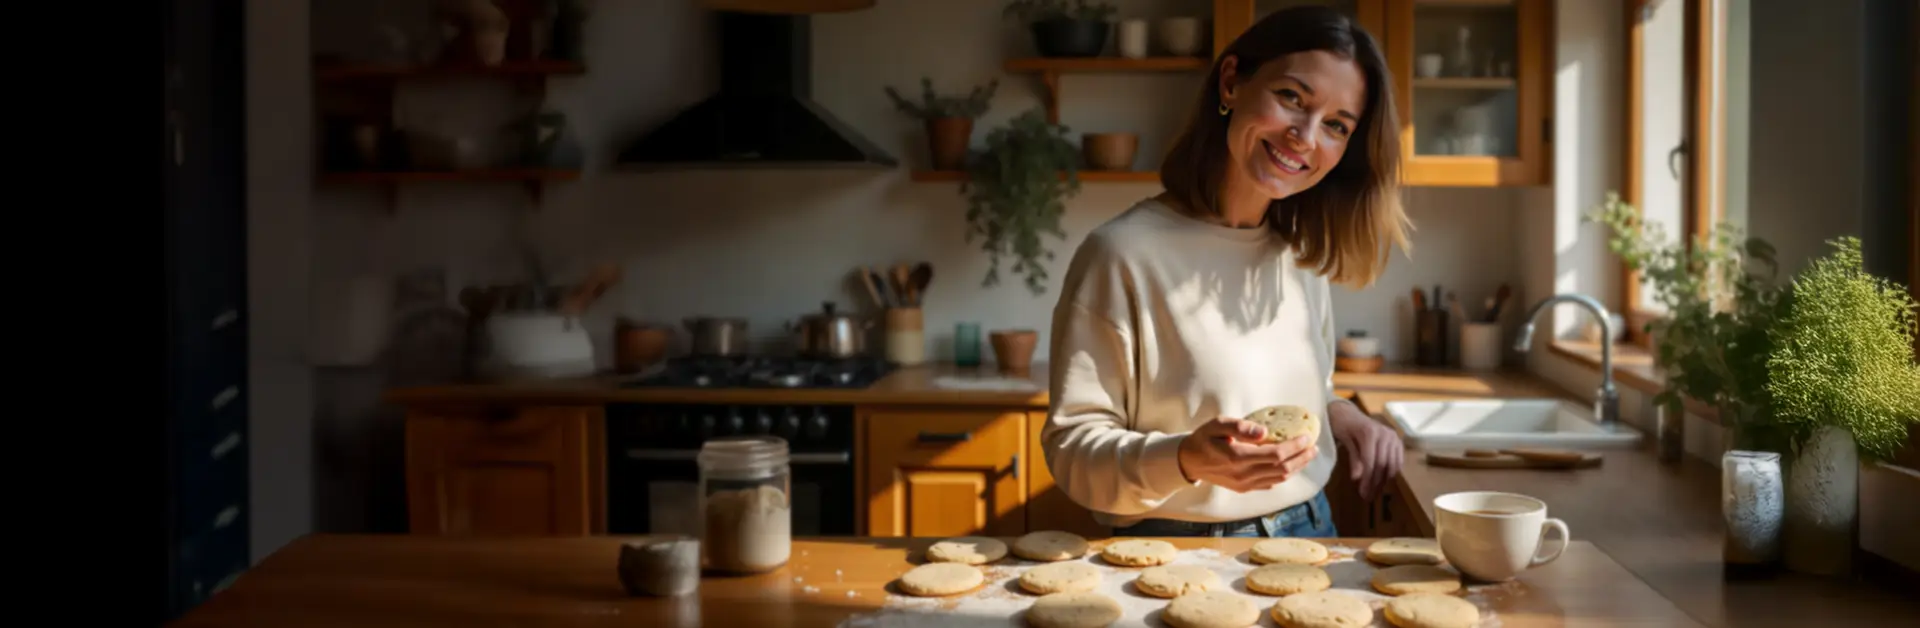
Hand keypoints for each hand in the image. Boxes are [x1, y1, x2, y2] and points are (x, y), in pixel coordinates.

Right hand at [1176, 416, 1318, 492]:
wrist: (1189, 462)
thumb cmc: (1204, 438)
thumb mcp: (1217, 424)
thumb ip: (1240, 427)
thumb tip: (1264, 432)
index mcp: (1237, 457)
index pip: (1275, 454)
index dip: (1294, 447)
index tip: (1306, 437)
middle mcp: (1243, 474)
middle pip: (1282, 468)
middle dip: (1301, 458)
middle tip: (1314, 447)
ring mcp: (1244, 484)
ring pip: (1279, 478)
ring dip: (1297, 467)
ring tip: (1308, 455)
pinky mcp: (1244, 488)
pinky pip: (1270, 483)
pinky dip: (1285, 475)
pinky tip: (1291, 465)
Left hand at [1328, 400, 1403, 500]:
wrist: (1349, 414)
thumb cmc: (1343, 427)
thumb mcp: (1344, 441)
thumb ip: (1353, 458)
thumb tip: (1357, 478)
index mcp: (1369, 432)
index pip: (1371, 461)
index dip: (1367, 479)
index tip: (1363, 493)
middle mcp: (1385, 434)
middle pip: (1382, 465)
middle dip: (1375, 483)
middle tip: (1368, 496)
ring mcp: (1393, 436)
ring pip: (1392, 464)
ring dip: (1384, 480)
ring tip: (1375, 491)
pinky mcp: (1397, 440)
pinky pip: (1398, 460)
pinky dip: (1392, 471)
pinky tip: (1384, 480)